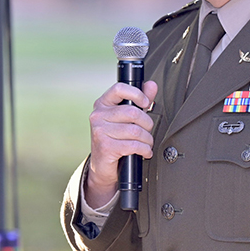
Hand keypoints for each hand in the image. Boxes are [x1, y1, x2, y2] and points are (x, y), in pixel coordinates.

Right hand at [85, 80, 159, 209]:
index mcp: (103, 104)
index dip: (136, 93)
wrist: (103, 166)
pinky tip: (144, 152)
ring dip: (147, 139)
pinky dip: (144, 150)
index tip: (146, 103)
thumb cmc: (117, 138)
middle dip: (147, 124)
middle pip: (133, 112)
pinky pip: (134, 145)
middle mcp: (98, 116)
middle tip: (147, 131)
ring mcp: (100, 131)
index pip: (119, 88)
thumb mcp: (128, 118)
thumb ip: (140, 101)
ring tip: (146, 143)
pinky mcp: (105, 147)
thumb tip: (151, 85)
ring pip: (135, 131)